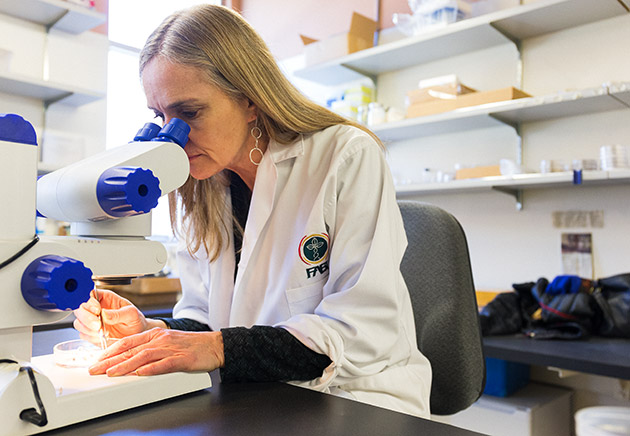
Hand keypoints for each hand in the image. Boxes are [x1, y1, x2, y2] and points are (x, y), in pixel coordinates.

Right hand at [73, 289, 162, 345]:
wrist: (136, 334)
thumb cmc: (135, 320)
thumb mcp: (131, 314)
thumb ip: (118, 313)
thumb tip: (104, 313)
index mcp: (106, 298)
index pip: (91, 295)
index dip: (91, 302)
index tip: (97, 310)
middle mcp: (96, 308)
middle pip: (81, 309)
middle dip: (87, 317)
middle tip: (98, 325)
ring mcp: (92, 321)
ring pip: (79, 322)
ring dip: (88, 328)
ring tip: (103, 332)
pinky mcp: (90, 333)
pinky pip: (82, 334)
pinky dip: (90, 336)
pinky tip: (101, 337)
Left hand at [88, 328, 223, 376]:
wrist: (215, 345)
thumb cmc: (192, 346)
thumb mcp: (167, 343)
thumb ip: (150, 349)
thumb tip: (130, 360)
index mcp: (156, 335)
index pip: (128, 342)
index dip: (110, 351)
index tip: (96, 360)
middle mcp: (161, 339)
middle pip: (131, 349)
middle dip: (110, 360)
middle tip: (94, 369)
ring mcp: (171, 348)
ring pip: (143, 356)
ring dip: (125, 365)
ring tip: (110, 373)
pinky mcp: (182, 359)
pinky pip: (164, 364)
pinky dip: (150, 369)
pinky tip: (140, 373)